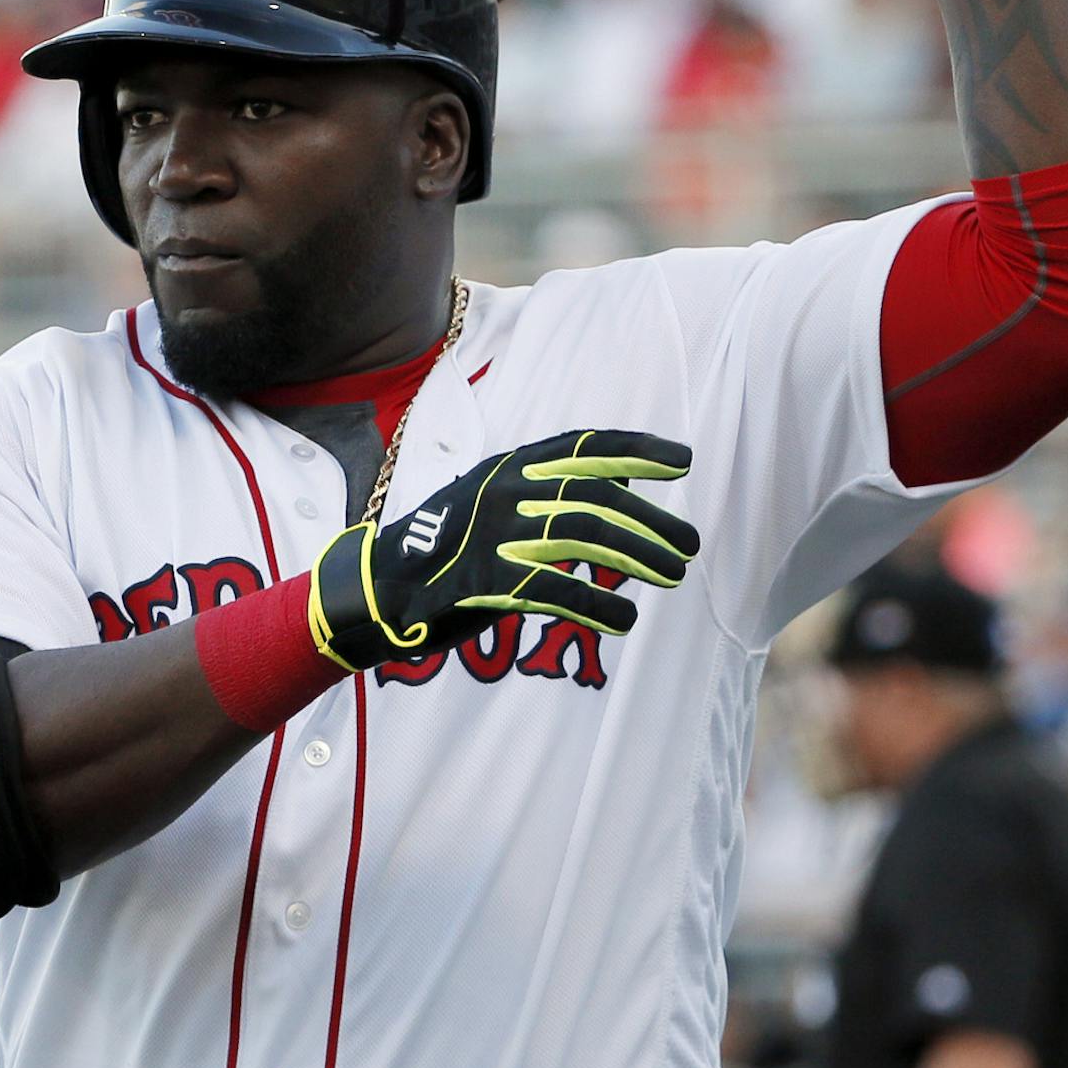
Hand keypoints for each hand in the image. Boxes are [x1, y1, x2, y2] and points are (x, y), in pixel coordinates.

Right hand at [308, 428, 698, 672]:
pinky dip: (596, 606)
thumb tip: (628, 485)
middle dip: (651, 522)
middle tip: (687, 547)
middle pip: (598, 498)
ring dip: (638, 557)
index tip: (683, 461)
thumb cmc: (451, 544)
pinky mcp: (485, 581)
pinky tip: (624, 620)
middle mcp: (506, 490)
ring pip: (585, 537)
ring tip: (672, 576)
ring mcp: (494, 533)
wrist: (380, 585)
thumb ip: (554, 490)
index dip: (638, 449)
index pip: (586, 447)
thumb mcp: (498, 498)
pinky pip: (555, 590)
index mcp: (511, 466)